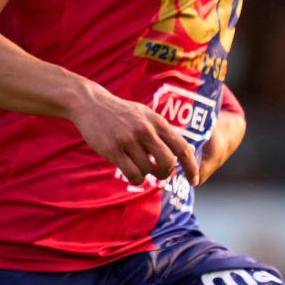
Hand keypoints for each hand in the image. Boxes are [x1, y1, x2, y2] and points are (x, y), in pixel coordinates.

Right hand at [67, 80, 198, 186]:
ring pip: (149, 170)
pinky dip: (136, 178)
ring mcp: (129, 140)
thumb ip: (162, 132)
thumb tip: (182, 152)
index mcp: (156, 122)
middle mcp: (146, 130)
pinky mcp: (113, 150)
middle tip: (158, 173)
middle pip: (168, 162)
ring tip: (137, 166)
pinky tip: (131, 172)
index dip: (191, 167)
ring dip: (146, 174)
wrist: (91, 104)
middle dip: (165, 173)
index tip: (193, 180)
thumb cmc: (121, 113)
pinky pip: (133, 174)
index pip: (182, 147)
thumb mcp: (145, 115)